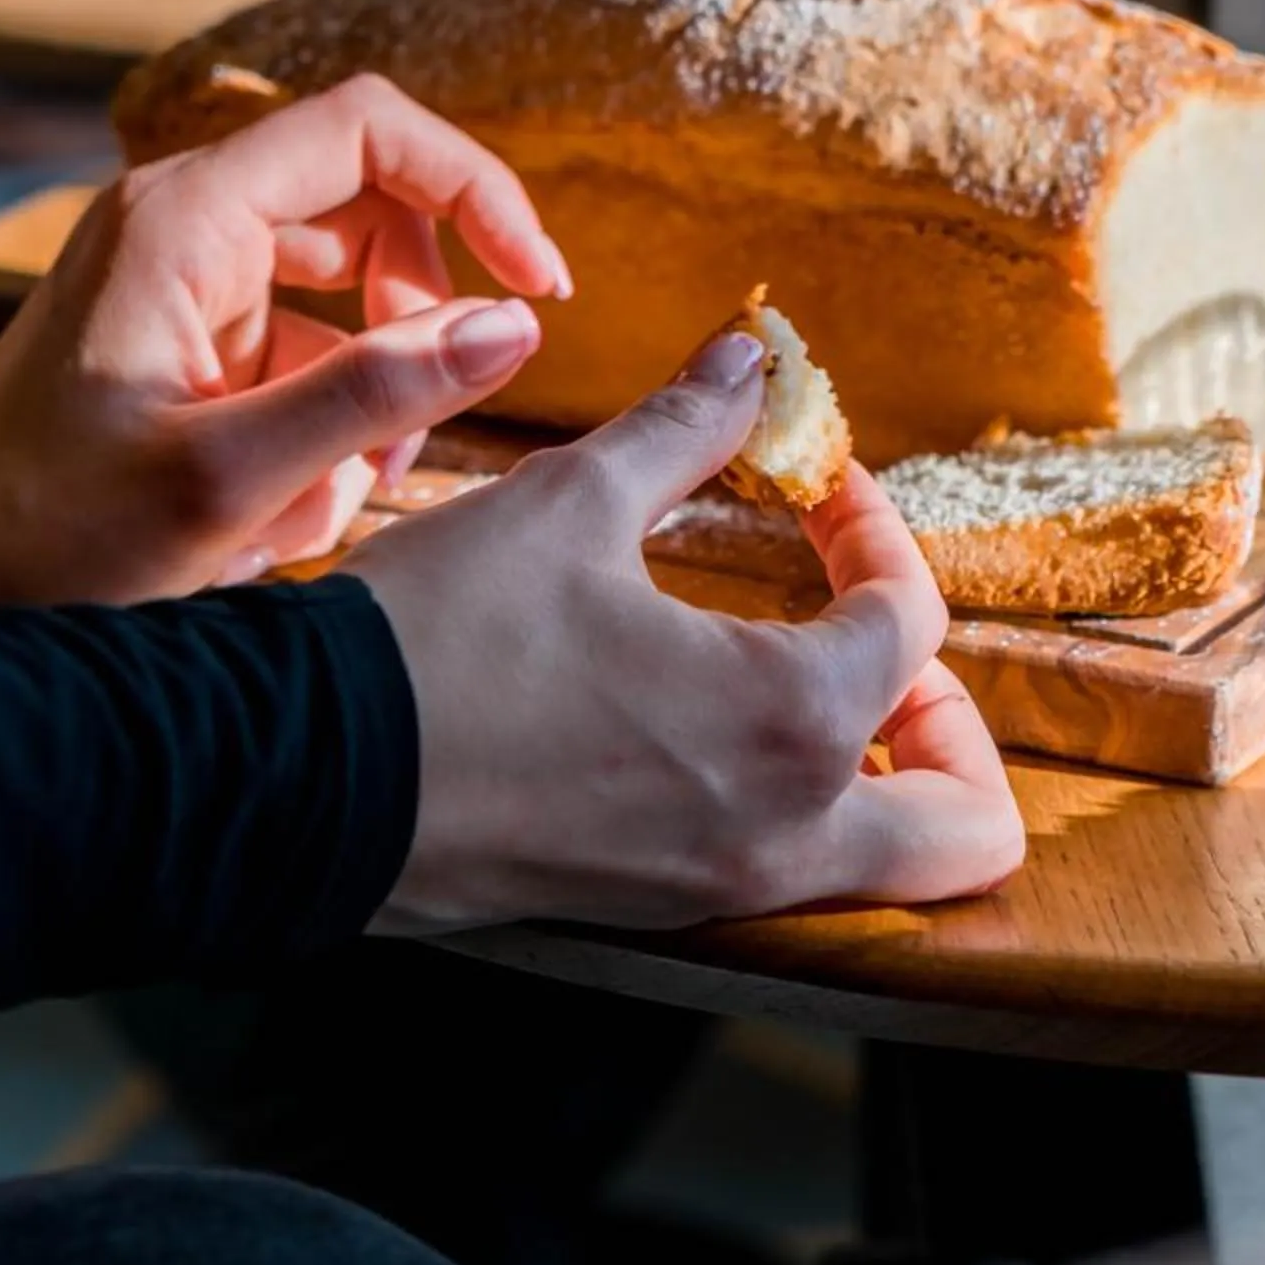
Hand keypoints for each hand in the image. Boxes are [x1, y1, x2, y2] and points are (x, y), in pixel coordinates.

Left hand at [0, 76, 568, 610]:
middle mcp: (186, 221)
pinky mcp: (182, 336)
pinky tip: (276, 518)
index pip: (374, 130)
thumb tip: (515, 328)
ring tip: (328, 498)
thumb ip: (377, 395)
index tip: (539, 287)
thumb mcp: (230, 476)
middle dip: (418, 323)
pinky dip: (316, 426)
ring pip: (342, 295)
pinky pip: (296, 351)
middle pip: (371, 213)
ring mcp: (182, 277)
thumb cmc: (47, 533)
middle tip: (420, 430)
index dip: (477, 191)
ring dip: (368, 392)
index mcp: (189, 216)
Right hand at [358, 328, 1024, 928]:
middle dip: (952, 724)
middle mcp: (781, 829)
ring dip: (877, 771)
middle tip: (870, 633)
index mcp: (792, 719)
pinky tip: (697, 713)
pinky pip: (777, 875)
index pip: (910, 621)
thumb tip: (753, 357)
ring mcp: (714, 888)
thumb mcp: (570, 500)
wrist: (296, 775)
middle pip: (968, 825)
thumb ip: (686, 428)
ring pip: (880, 867)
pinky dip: (784, 801)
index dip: (873, 527)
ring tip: (794, 670)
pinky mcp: (646, 908)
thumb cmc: (440, 636)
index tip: (808, 479)